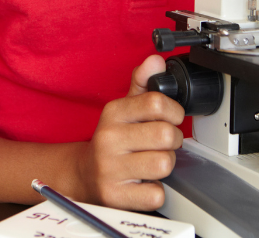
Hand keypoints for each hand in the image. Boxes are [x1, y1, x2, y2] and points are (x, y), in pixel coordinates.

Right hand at [76, 54, 184, 209]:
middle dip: (173, 141)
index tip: (171, 118)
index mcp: (113, 113)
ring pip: (164, 164)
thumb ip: (142, 83)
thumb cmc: (111, 141)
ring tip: (152, 161)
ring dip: (165, 164)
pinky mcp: (115, 197)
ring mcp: (110, 169)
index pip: (157, 103)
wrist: (83, 175)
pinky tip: (144, 183)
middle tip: (162, 144)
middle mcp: (109, 139)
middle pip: (166, 134)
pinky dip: (156, 191)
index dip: (174, 112)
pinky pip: (156, 194)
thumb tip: (156, 60)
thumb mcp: (123, 109)